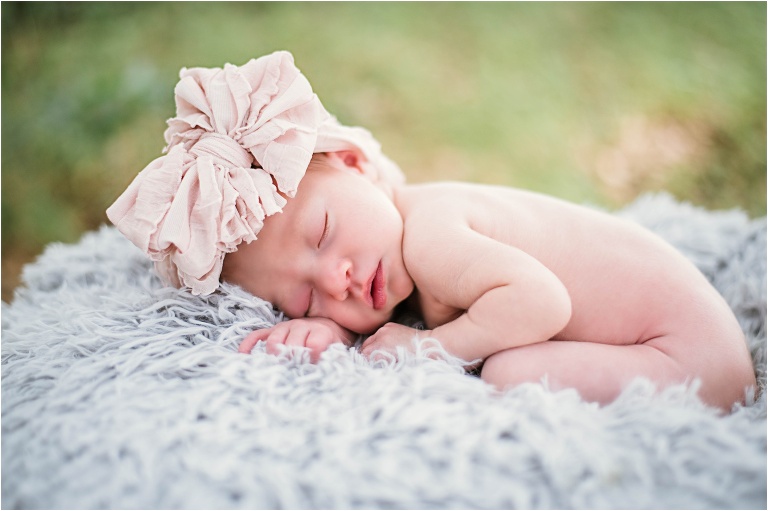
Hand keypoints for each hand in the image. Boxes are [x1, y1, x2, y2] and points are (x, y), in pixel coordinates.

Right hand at [239, 317, 354, 362]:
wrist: (327, 326)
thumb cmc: (331, 345)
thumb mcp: (339, 352)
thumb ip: (336, 361)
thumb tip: (336, 375)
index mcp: (320, 332)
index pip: (315, 344)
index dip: (313, 357)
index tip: (312, 368)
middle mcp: (302, 327)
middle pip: (292, 343)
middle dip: (291, 360)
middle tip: (292, 373)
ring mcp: (285, 327)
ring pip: (274, 339)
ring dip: (273, 355)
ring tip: (274, 370)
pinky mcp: (272, 330)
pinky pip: (257, 335)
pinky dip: (249, 344)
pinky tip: (244, 356)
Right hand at [359, 322, 429, 358]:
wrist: (426, 344)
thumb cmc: (413, 358)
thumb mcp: (394, 364)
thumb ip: (380, 362)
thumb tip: (372, 364)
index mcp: (381, 347)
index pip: (364, 355)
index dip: (365, 361)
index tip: (368, 366)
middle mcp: (380, 335)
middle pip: (364, 346)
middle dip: (367, 354)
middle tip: (371, 361)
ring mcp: (385, 329)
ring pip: (370, 339)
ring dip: (372, 346)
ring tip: (380, 353)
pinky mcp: (390, 325)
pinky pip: (379, 333)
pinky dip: (379, 339)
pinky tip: (387, 344)